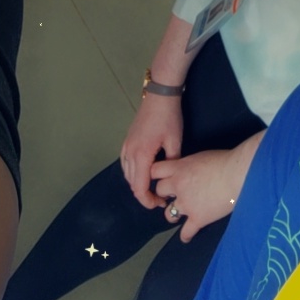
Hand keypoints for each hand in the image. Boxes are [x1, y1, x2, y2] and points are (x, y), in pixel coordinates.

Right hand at [121, 94, 182, 210]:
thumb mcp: (174, 141)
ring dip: (138, 184)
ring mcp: (126, 146)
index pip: (140, 188)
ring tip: (153, 187)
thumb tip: (171, 178)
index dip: (148, 200)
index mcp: (141, 156)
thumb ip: (172, 162)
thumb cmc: (169, 117)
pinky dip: (132, 173)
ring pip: (127, 175)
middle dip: (144, 195)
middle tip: (160, 198)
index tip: (161, 203)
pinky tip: (143, 172)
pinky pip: (125, 164)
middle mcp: (129, 153)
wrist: (159, 95)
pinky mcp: (126, 141)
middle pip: (132, 184)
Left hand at [152, 133, 264, 241]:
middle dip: (165, 193)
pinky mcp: (198, 218)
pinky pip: (186, 232)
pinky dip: (186, 235)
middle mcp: (179, 185)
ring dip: (173, 214)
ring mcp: (187, 204)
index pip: (155, 171)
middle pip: (160, 191)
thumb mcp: (202, 156)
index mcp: (180, 167)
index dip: (158, 175)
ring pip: (168, 214)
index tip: (163, 177)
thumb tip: (189, 171)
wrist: (238, 174)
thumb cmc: (225, 160)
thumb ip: (190, 165)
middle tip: (174, 194)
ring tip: (178, 214)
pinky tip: (187, 236)